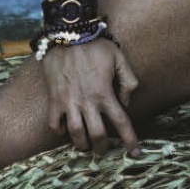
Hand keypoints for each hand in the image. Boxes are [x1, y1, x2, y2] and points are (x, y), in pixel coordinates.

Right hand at [43, 36, 141, 157]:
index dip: (130, 140)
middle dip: (103, 149)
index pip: (121, 123)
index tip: (135, 153)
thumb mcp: (119, 58)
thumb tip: (126, 102)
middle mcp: (87, 102)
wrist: (68, 35)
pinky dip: (60, 132)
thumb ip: (128, 81)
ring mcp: (69, 103)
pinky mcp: (54, 101)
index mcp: (105, 93)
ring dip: (83, 144)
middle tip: (105, 150)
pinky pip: (55, 125)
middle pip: (97, 136)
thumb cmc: (96, 46)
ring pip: (76, 135)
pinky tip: (66, 130)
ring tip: (87, 145)